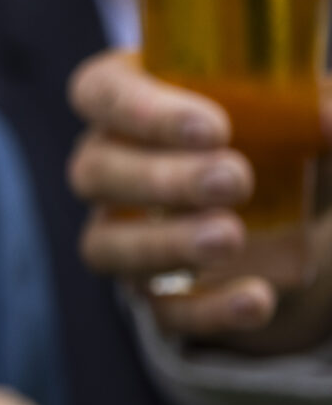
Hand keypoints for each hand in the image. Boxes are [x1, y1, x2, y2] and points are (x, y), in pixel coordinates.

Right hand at [71, 51, 331, 350]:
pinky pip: (160, 309)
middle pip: (96, 171)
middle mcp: (109, 163)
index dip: (141, 111)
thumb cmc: (274, 144)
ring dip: (167, 243)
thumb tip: (326, 116)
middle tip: (235, 180)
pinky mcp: (152, 292)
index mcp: (129, 101)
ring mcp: (121, 232)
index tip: (213, 128)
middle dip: (161, 179)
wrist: (297, 224)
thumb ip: (306, 111)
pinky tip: (258, 298)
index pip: (101, 94)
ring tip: (231, 238)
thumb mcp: (294, 121)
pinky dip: (208, 309)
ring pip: (106, 244)